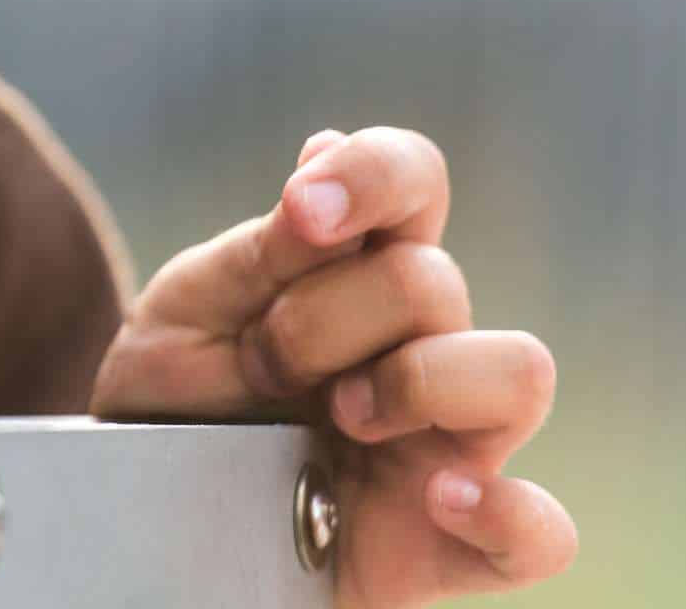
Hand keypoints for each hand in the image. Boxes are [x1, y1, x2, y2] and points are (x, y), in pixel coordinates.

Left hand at [89, 127, 577, 604]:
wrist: (143, 509)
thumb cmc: (174, 398)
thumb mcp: (193, 309)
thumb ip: (266, 246)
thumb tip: (328, 146)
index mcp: (358, 267)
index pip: (413, 179)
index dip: (375, 174)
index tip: (304, 209)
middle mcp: (423, 341)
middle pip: (432, 281)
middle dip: (318, 318)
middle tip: (257, 364)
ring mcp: (449, 439)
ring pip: (517, 372)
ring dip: (409, 382)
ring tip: (333, 421)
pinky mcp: (452, 540)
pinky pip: (542, 533)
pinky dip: (506, 512)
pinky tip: (435, 499)